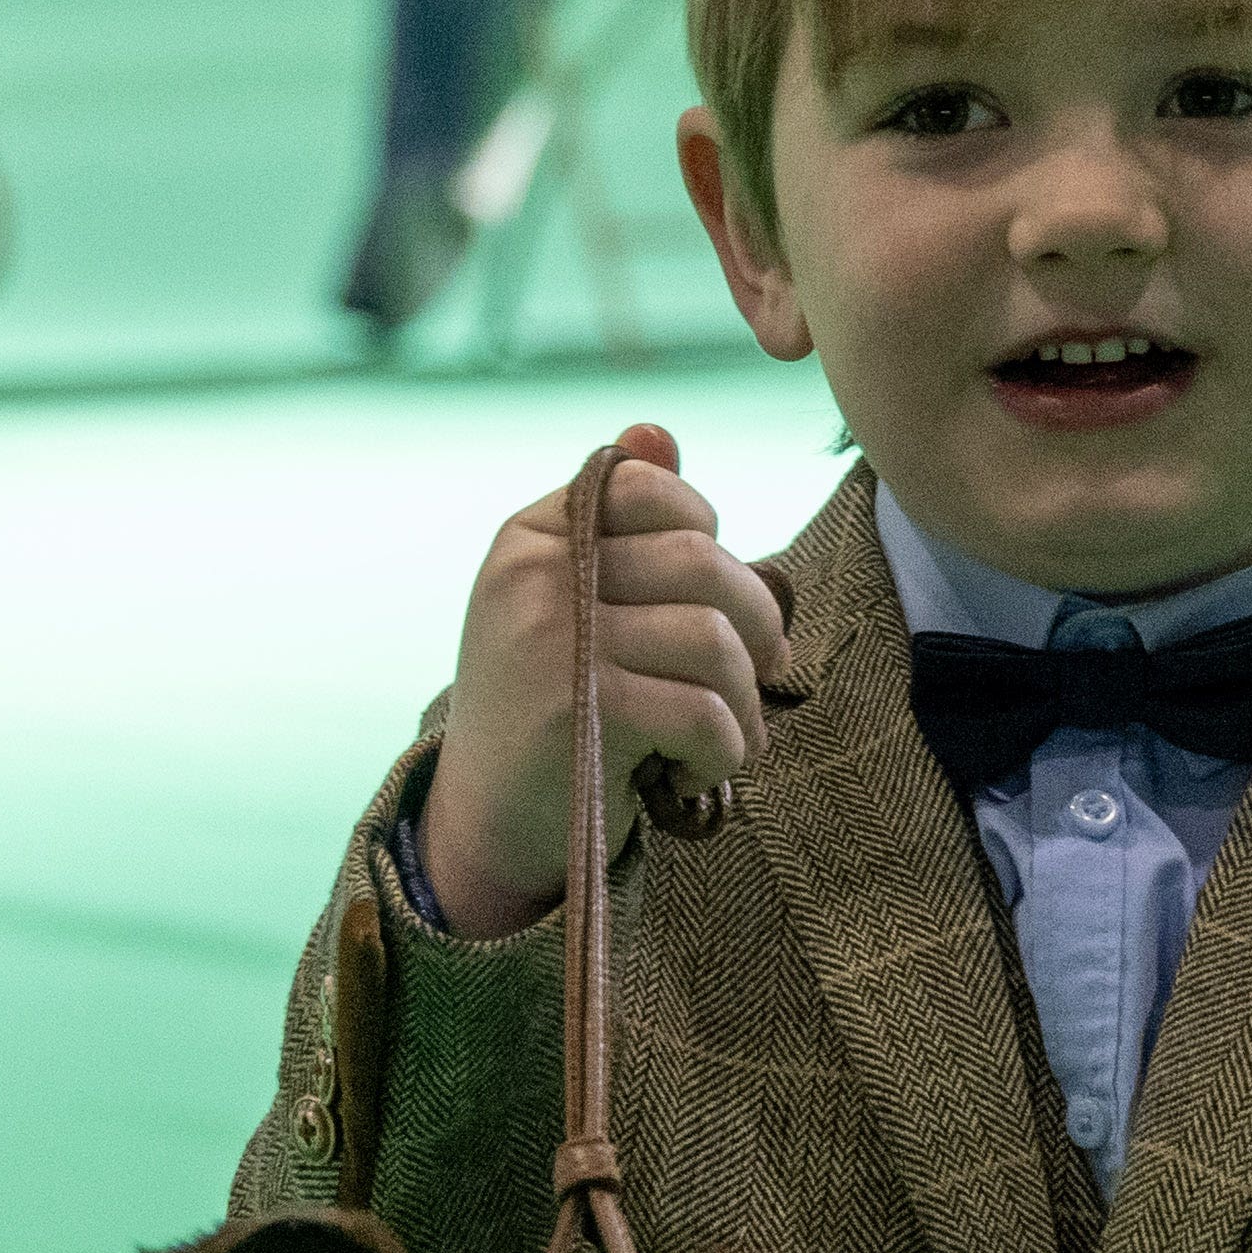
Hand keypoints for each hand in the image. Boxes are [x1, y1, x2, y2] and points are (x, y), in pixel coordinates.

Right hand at [418, 426, 788, 937]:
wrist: (487, 822)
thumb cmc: (550, 704)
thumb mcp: (572, 603)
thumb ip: (619, 523)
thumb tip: (657, 430)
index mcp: (532, 536)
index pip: (650, 488)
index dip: (709, 538)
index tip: (715, 598)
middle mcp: (534, 576)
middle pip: (702, 561)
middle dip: (759, 624)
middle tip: (763, 674)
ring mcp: (553, 641)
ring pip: (715, 640)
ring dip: (744, 702)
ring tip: (726, 737)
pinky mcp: (580, 713)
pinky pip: (706, 713)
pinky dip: (722, 752)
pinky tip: (691, 774)